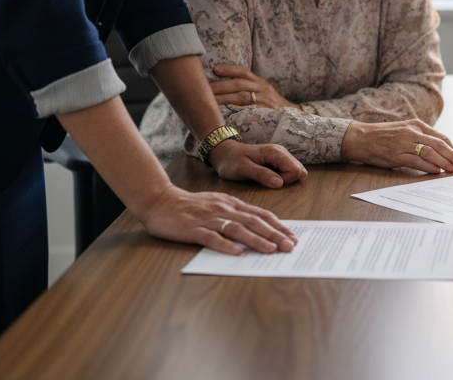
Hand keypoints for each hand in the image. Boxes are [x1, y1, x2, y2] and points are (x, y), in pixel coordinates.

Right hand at [141, 184, 298, 255]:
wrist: (160, 201)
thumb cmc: (190, 206)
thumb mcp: (217, 204)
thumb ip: (235, 214)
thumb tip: (258, 227)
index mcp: (231, 203)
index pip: (260, 214)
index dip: (278, 225)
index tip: (292, 236)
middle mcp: (223, 209)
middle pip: (253, 222)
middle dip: (274, 234)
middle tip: (290, 246)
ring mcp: (209, 219)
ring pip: (237, 229)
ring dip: (256, 240)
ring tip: (271, 249)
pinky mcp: (193, 229)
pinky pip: (212, 238)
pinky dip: (225, 245)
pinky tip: (237, 253)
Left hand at [209, 139, 307, 187]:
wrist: (225, 153)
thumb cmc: (231, 161)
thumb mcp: (243, 169)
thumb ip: (262, 175)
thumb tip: (280, 184)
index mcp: (275, 152)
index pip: (295, 170)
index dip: (285, 181)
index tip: (269, 181)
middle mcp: (282, 152)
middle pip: (299, 171)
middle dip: (286, 181)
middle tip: (267, 179)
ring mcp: (281, 156)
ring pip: (296, 171)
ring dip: (284, 179)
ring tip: (266, 177)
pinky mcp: (279, 161)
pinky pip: (289, 172)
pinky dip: (281, 177)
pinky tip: (268, 176)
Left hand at [210, 65, 291, 109]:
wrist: (292, 116)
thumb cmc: (269, 104)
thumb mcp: (261, 91)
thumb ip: (245, 88)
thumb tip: (219, 87)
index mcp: (259, 82)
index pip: (243, 72)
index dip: (229, 69)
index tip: (215, 69)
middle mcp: (263, 89)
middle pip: (240, 85)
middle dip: (222, 86)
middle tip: (206, 89)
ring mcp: (265, 101)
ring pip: (243, 98)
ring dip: (225, 99)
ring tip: (210, 101)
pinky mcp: (267, 114)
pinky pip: (250, 112)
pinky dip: (238, 112)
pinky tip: (226, 114)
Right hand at [341, 119, 452, 173]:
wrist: (360, 138)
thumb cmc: (382, 136)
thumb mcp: (404, 131)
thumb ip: (420, 138)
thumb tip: (438, 152)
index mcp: (416, 125)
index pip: (441, 137)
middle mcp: (412, 132)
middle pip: (439, 144)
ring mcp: (404, 143)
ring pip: (430, 152)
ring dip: (444, 162)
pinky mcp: (396, 154)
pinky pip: (416, 161)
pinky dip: (428, 166)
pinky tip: (437, 171)